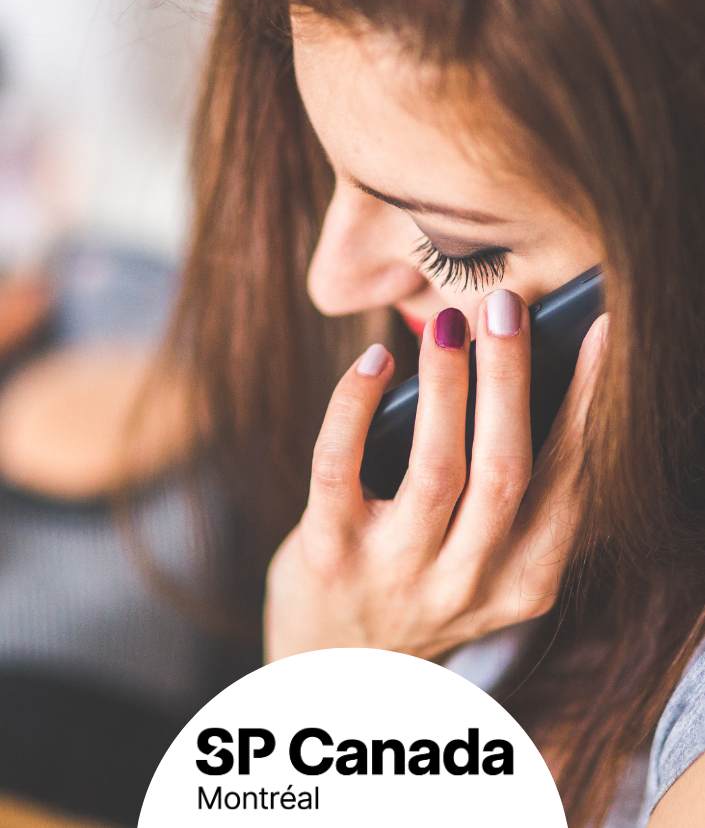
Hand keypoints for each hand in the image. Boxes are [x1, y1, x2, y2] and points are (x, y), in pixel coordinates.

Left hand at [263, 290, 608, 662]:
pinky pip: (339, 466)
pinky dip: (355, 405)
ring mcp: (395, 572)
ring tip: (452, 323)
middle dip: (512, 379)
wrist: (336, 670)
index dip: (587, 404)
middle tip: (508, 306)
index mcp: (522, 581)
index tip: (598, 333)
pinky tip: (373, 362)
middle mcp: (466, 583)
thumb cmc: (420, 590)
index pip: (567, 483)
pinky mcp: (328, 554)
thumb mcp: (483, 564)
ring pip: (436, 467)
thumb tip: (515, 373)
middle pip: (506, 469)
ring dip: (448, 384)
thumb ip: (507, 497)